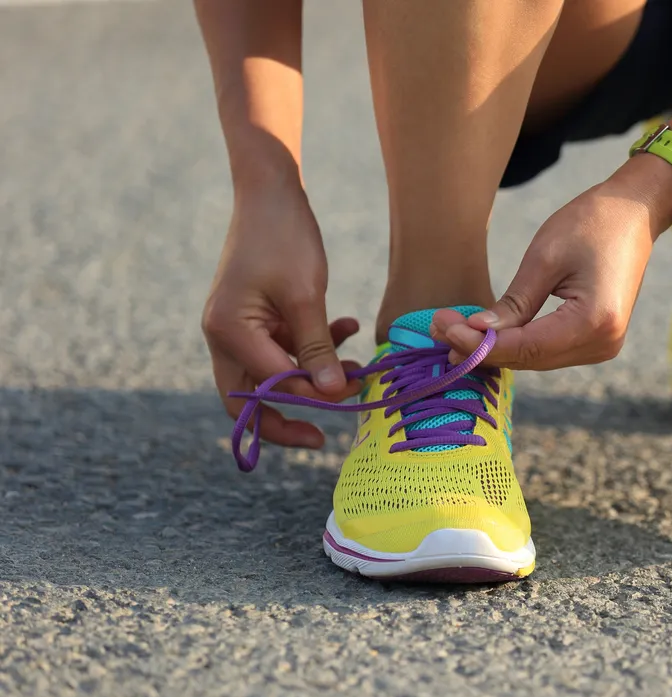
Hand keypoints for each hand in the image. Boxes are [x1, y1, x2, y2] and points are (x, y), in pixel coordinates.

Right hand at [201, 185, 360, 448]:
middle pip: (249, 398)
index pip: (267, 388)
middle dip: (288, 417)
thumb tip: (333, 396)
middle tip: (323, 438)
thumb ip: (317, 349)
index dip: (307, 401)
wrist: (271, 191)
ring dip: (313, 374)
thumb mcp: (307, 297)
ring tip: (354, 368)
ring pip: (273, 373)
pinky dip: (313, 346)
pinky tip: (346, 330)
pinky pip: (282, 348)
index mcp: (229, 332)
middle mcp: (223, 335)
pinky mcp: (255, 317)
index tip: (346, 405)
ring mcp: (237, 327)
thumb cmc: (285, 237)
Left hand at [431, 155, 671, 369]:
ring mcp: (602, 347)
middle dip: (481, 347)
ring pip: (536, 360)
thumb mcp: (544, 257)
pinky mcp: (596, 342)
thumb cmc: (592, 223)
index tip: (442, 328)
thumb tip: (475, 332)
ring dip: (495, 348)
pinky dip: (517, 345)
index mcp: (593, 321)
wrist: (635, 214)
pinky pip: (548, 352)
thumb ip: (513, 303)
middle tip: (437, 328)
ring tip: (453, 331)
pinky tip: (486, 334)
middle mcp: (602, 344)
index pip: (526, 347)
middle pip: (530, 359)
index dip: (480, 343)